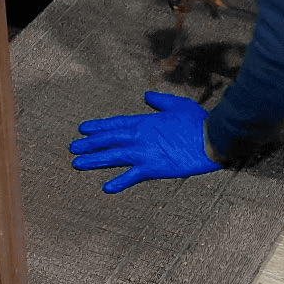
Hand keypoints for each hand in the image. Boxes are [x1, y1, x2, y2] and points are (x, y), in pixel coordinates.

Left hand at [69, 91, 223, 192]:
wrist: (210, 139)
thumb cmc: (198, 121)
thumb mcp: (178, 104)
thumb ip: (160, 100)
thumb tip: (146, 96)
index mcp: (145, 121)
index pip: (116, 123)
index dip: (98, 127)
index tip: (83, 129)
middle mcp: (139, 136)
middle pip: (108, 139)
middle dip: (89, 143)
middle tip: (73, 147)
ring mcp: (144, 152)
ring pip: (113, 156)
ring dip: (94, 160)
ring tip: (77, 163)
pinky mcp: (153, 167)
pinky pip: (131, 176)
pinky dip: (119, 182)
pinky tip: (106, 188)